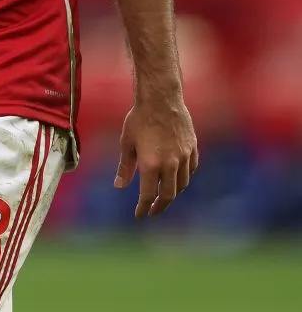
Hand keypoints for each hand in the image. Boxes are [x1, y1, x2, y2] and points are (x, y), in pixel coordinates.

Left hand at [114, 96, 197, 218]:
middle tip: (153, 211)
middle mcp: (170, 164)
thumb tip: (119, 186)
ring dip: (173, 193)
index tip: (140, 215)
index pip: (148, 196)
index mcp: (151, 165)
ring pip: (182, 184)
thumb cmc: (139, 118)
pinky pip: (191, 169)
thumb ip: (125, 166)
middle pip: (169, 195)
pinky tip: (178, 177)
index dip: (143, 208)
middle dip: (160, 206)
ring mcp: (184, 156)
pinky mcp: (192, 147)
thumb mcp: (127, 142)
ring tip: (165, 195)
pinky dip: (184, 177)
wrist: (161, 97)